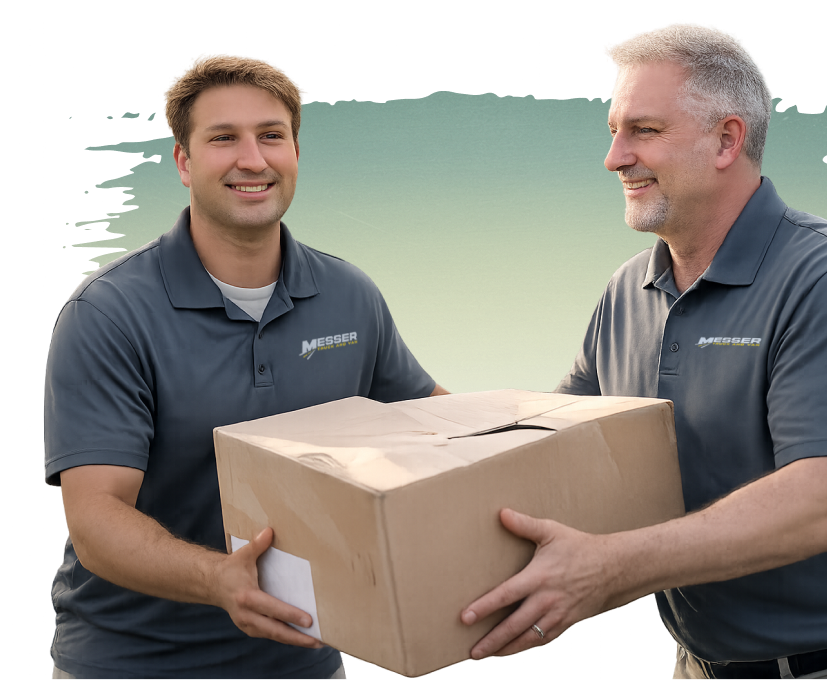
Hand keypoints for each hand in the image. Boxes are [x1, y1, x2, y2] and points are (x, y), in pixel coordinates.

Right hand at [211, 527, 324, 648]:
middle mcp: (246, 615)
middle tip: (318, 641)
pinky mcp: (250, 628)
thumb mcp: (243, 554)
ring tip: (316, 643)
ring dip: (294, 641)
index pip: (272, 609)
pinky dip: (286, 638)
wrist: (212, 584)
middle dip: (297, 637)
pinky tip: (302, 639)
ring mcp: (247, 624)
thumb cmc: (231, 568)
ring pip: (274, 636)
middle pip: (275, 630)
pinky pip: (270, 635)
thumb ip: (257, 544)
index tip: (308, 620)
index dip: (290, 615)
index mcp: (246, 597)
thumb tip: (269, 531)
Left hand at [460, 509, 616, 658]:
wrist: (613, 568)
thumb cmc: (578, 547)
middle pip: (514, 626)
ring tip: (487, 656)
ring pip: (528, 638)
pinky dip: (527, 647)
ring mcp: (558, 615)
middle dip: (492, 641)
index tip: (465, 618)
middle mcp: (547, 600)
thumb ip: (525, 524)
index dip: (484, 607)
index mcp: (539, 577)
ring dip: (507, 649)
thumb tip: (501, 513)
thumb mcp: (552, 531)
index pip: (506, 595)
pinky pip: (544, 640)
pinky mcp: (567, 623)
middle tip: (471, 653)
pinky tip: (513, 650)